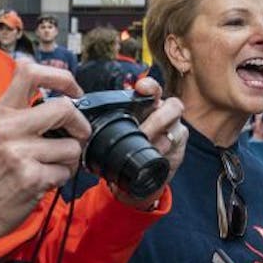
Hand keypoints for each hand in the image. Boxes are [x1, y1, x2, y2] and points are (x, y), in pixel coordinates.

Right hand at [0, 61, 88, 262]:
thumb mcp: (0, 130)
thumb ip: (24, 110)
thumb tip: (64, 94)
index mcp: (1, 111)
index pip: (29, 71)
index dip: (60, 76)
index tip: (73, 91)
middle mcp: (7, 128)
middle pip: (64, 108)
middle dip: (79, 126)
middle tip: (76, 137)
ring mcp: (18, 152)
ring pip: (72, 145)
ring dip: (70, 159)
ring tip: (50, 165)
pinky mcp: (30, 176)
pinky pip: (66, 171)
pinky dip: (62, 177)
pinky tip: (44, 180)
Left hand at [106, 75, 185, 209]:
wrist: (136, 176)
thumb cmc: (124, 148)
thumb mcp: (115, 133)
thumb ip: (107, 125)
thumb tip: (84, 126)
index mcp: (148, 105)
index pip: (152, 89)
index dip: (149, 86)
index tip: (140, 88)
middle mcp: (165, 114)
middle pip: (173, 106)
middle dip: (158, 118)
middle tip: (142, 132)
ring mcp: (175, 131)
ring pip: (176, 129)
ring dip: (160, 140)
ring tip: (146, 147)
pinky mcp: (179, 149)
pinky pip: (175, 149)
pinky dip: (164, 153)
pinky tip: (154, 156)